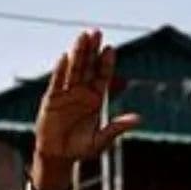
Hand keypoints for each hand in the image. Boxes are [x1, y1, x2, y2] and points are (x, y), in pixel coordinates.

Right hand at [31, 29, 139, 189]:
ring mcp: (66, 94)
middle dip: (92, 50)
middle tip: (97, 32)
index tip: (110, 49)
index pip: (103, 77)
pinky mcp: (51, 100)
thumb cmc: (80, 149)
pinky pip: (56, 83)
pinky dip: (60, 71)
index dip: (106, 63)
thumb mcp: (101, 141)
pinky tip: (64, 57)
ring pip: (74, 70)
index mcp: (96, 100)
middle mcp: (82, 93)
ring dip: (78, 53)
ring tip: (82, 36)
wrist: (58, 157)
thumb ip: (116, 128)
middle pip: (88, 67)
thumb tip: (139, 119)